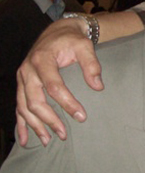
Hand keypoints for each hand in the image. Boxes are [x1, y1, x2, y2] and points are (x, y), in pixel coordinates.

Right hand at [16, 18, 103, 145]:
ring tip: (49, 141)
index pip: (54, 87)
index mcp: (42, 60)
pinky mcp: (21, 85)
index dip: (67, 103)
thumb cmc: (72, 40)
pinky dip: (21, 124)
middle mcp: (27, 70)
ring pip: (24, 107)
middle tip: (65, 134)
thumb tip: (98, 87)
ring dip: (35, 125)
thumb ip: (92, 64)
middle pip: (35, 101)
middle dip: (49, 120)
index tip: (81, 116)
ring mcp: (22, 79)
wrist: (57, 32)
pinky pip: (18, 107)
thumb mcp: (85, 46)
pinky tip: (25, 139)